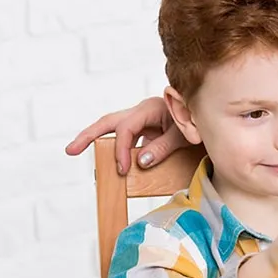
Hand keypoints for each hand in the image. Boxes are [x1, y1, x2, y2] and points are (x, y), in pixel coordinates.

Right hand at [64, 96, 188, 174]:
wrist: (207, 116)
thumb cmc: (197, 122)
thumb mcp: (184, 135)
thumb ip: (163, 147)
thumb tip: (140, 162)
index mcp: (150, 109)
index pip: (126, 129)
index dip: (121, 149)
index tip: (122, 169)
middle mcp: (141, 112)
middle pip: (108, 122)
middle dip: (88, 135)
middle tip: (70, 150)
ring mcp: (141, 121)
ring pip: (113, 128)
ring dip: (96, 140)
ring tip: (77, 151)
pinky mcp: (144, 130)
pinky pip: (125, 138)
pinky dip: (117, 149)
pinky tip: (113, 164)